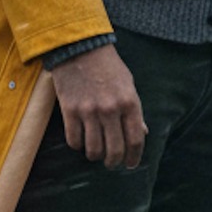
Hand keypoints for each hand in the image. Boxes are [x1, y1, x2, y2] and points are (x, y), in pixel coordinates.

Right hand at [50, 45, 147, 168]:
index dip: (134, 157)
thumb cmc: (107, 66)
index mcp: (129, 102)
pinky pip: (74, 140)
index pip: (136, 140)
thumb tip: (142, 133)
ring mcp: (89, 111)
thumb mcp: (128, 85)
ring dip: (95, 156)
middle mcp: (110, 109)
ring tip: (95, 153)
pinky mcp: (69, 110)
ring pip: (93, 150)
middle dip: (114, 162)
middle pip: (115, 150)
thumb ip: (134, 111)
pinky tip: (80, 140)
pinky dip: (77, 145)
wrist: (79, 48)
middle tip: (112, 163)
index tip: (130, 164)